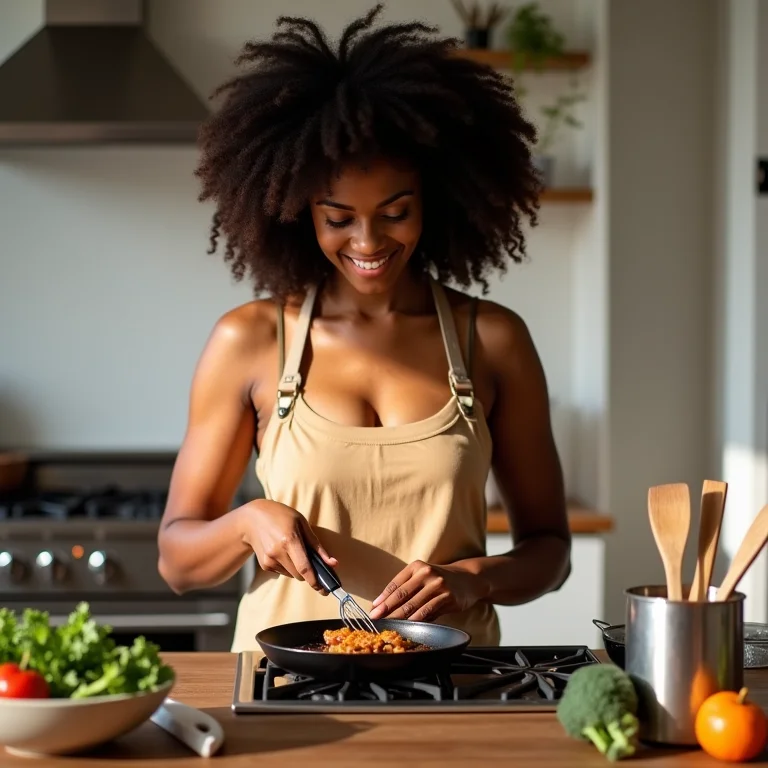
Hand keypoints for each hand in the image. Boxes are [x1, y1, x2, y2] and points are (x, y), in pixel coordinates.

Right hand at [240, 500, 336, 592]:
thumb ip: (317, 546)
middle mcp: (277, 552)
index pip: (304, 568)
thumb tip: (333, 563)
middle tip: (312, 563)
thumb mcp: (302, 523)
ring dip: (297, 568)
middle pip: (299, 574)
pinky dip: (287, 566)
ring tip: (292, 549)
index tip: (324, 589)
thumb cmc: (282, 516)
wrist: (252, 518)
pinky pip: (282, 572)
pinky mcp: (265, 565)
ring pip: (291, 575)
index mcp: (289, 540)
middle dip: (308, 573)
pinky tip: (282, 551)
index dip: (315, 581)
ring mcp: (269, 560)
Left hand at [369, 560, 489, 621]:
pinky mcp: (447, 596)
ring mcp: (437, 584)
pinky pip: (428, 610)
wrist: (468, 579)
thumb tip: (384, 605)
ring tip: (388, 624)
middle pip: (401, 594)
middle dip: (386, 608)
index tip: (373, 609)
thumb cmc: (441, 580)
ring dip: (399, 616)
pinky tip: (408, 625)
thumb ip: (407, 589)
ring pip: (413, 604)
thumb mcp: (424, 578)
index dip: (383, 597)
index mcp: (416, 567)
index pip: (395, 584)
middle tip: (375, 618)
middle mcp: (426, 572)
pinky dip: (416, 619)